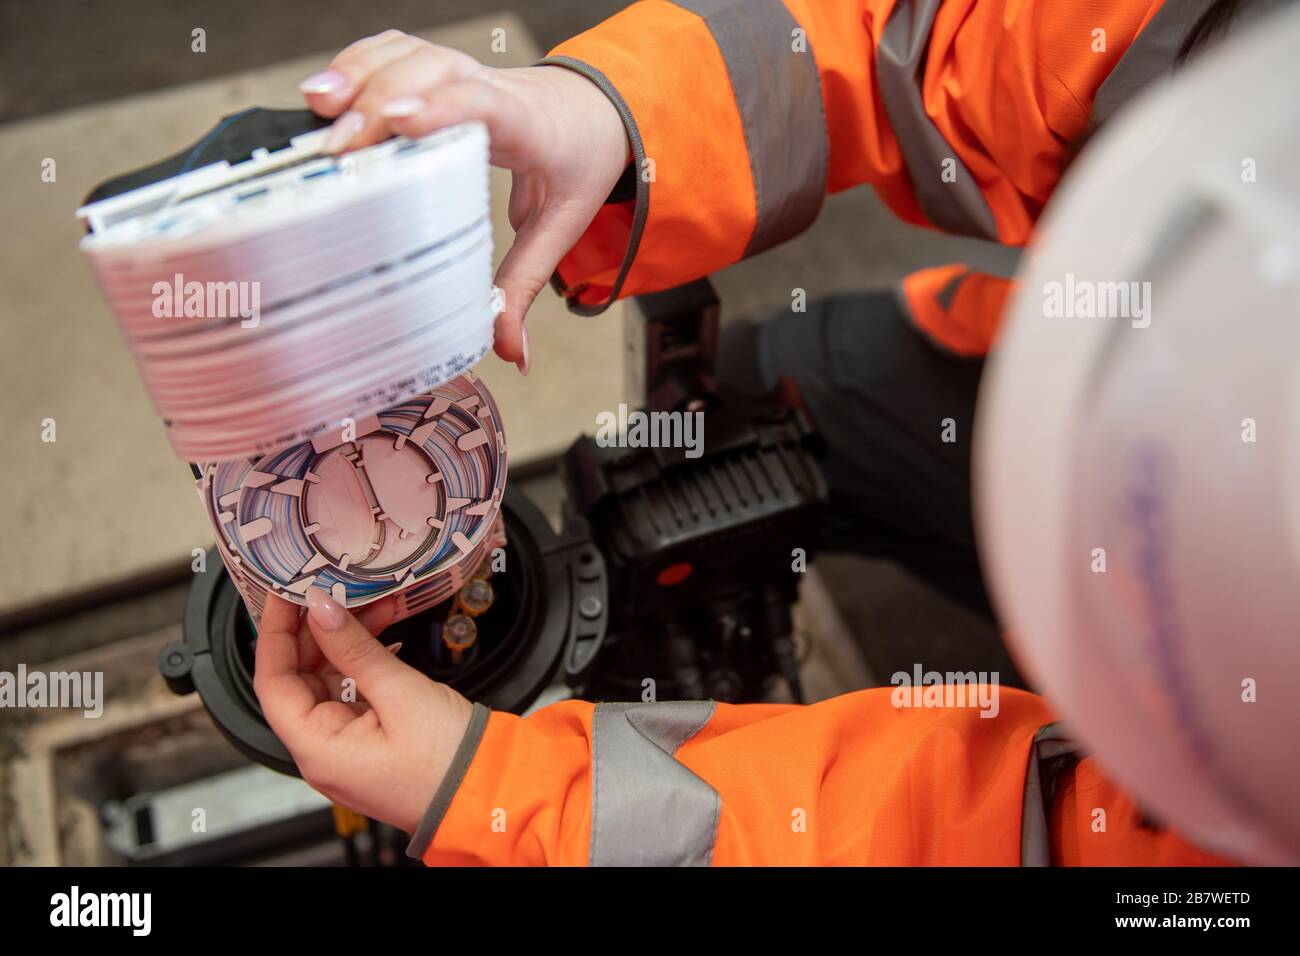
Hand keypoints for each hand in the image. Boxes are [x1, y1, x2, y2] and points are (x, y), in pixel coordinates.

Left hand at [253, 590, 472, 833]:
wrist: (489, 792)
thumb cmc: (448, 759)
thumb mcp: (399, 692)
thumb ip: (354, 648)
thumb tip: (320, 608)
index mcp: (318, 749)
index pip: (273, 682)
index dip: (274, 632)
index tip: (284, 593)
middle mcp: (323, 751)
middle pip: (299, 679)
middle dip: (317, 631)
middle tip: (334, 590)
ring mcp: (347, 747)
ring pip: (328, 681)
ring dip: (346, 642)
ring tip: (373, 605)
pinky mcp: (370, 740)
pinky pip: (354, 692)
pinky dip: (364, 661)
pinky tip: (384, 636)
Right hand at [299, 30, 632, 373]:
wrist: (591, 112)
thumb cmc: (574, 163)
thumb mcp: (560, 228)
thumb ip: (526, 288)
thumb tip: (511, 353)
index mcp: (531, 126)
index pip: (487, 105)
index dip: (444, 107)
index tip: (401, 122)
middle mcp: (496, 88)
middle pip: (436, 74)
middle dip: (382, 103)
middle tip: (341, 149)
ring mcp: (464, 71)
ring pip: (410, 54)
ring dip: (360, 77)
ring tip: (319, 110)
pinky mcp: (439, 67)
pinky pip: (393, 50)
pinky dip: (356, 64)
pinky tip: (324, 93)